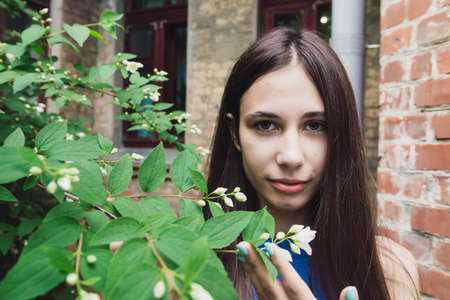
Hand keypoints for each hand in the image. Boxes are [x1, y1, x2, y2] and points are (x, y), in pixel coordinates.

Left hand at [236, 241, 358, 299]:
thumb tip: (350, 288)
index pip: (293, 286)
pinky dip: (253, 280)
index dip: (282, 266)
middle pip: (270, 286)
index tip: (269, 246)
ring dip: (251, 271)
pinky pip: (261, 296)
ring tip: (241, 250)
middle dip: (257, 265)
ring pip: (261, 291)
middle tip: (243, 245)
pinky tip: (247, 265)